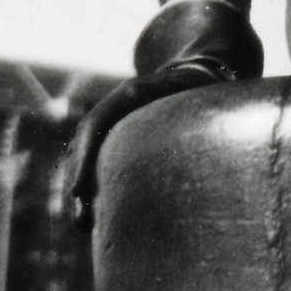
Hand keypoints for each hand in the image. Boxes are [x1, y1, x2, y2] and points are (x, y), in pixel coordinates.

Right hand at [66, 0, 262, 228]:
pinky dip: (92, 184)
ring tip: (84, 225)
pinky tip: (98, 215)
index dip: (83, 157)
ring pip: (86, 154)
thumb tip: (212, 114)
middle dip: (78, 183)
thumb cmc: (207, 80)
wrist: (200, 66)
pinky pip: (98, 160)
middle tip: (80, 224)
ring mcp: (116, 122)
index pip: (97, 124)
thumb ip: (206, 96)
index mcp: (132, 95)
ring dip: (81, 188)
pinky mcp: (120, 137)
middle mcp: (117, 109)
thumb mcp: (205, 84)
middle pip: (85, 145)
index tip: (77, 191)